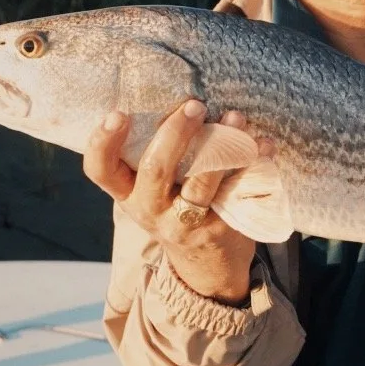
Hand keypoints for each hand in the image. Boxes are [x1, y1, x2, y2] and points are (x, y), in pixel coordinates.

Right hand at [83, 99, 262, 304]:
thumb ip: (151, 157)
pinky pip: (237, 190)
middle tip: (194, 105)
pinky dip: (252, 163)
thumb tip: (175, 100)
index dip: (103, 143)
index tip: (118, 113)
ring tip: (235, 117)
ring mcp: (186, 223)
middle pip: (155, 169)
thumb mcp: (150, 192)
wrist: (205, 265)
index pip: (100, 170)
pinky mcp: (220, 227)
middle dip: (175, 133)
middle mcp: (150, 210)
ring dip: (221, 144)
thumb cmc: (173, 209)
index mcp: (127, 195)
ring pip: (201, 181)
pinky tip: (264, 144)